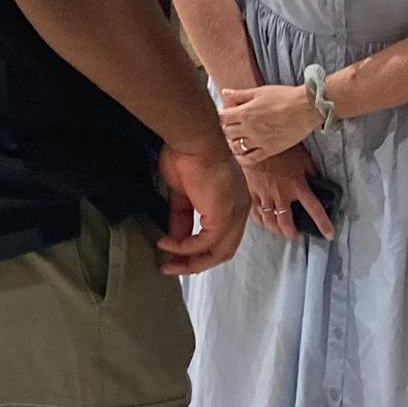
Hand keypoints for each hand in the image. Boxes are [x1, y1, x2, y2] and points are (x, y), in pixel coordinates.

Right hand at [157, 141, 249, 275]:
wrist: (192, 139)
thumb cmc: (187, 156)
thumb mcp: (182, 194)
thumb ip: (182, 218)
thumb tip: (173, 240)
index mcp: (235, 202)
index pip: (224, 237)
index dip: (201, 250)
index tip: (176, 255)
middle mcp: (240, 210)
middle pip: (224, 251)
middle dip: (197, 263)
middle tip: (172, 267)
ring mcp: (235, 214)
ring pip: (218, 252)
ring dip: (191, 262)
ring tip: (168, 264)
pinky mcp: (224, 216)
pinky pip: (204, 243)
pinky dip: (184, 248)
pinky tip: (167, 243)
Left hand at [219, 82, 322, 164]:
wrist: (306, 108)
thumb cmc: (284, 97)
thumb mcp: (260, 91)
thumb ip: (240, 94)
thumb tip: (224, 92)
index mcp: (245, 112)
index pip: (223, 116)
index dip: (223, 114)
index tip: (227, 113)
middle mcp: (249, 129)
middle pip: (228, 132)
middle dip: (227, 127)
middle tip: (232, 125)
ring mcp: (258, 141)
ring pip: (236, 146)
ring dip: (233, 142)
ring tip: (236, 138)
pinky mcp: (269, 150)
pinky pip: (250, 159)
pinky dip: (242, 158)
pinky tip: (241, 154)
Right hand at [245, 148, 334, 239]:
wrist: (256, 140)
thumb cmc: (281, 147)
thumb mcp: (303, 158)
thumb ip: (311, 173)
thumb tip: (318, 182)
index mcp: (297, 186)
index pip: (314, 209)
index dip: (323, 224)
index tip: (329, 234)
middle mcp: (281, 194)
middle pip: (286, 223)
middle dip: (292, 232)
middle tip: (295, 234)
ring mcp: (265, 195)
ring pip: (269, 222)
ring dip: (276, 229)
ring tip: (280, 229)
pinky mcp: (252, 193)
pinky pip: (255, 213)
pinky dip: (260, 220)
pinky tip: (264, 221)